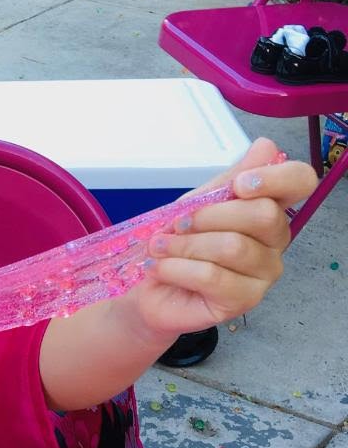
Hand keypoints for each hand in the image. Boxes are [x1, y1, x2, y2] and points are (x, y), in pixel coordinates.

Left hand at [121, 137, 317, 341]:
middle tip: (178, 224)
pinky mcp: (245, 301)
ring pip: (233, 247)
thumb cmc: (176, 243)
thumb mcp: (196, 203)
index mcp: (268, 208)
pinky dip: (177, 267)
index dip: (276, 178)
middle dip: (209, 216)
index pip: (300, 182)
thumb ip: (229, 178)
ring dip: (184, 244)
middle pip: (264, 215)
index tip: (239, 185)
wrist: (148, 288)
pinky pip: (213, 276)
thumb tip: (266, 146)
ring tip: (160, 248)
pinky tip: (161, 268)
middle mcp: (276, 240)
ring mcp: (265, 273)